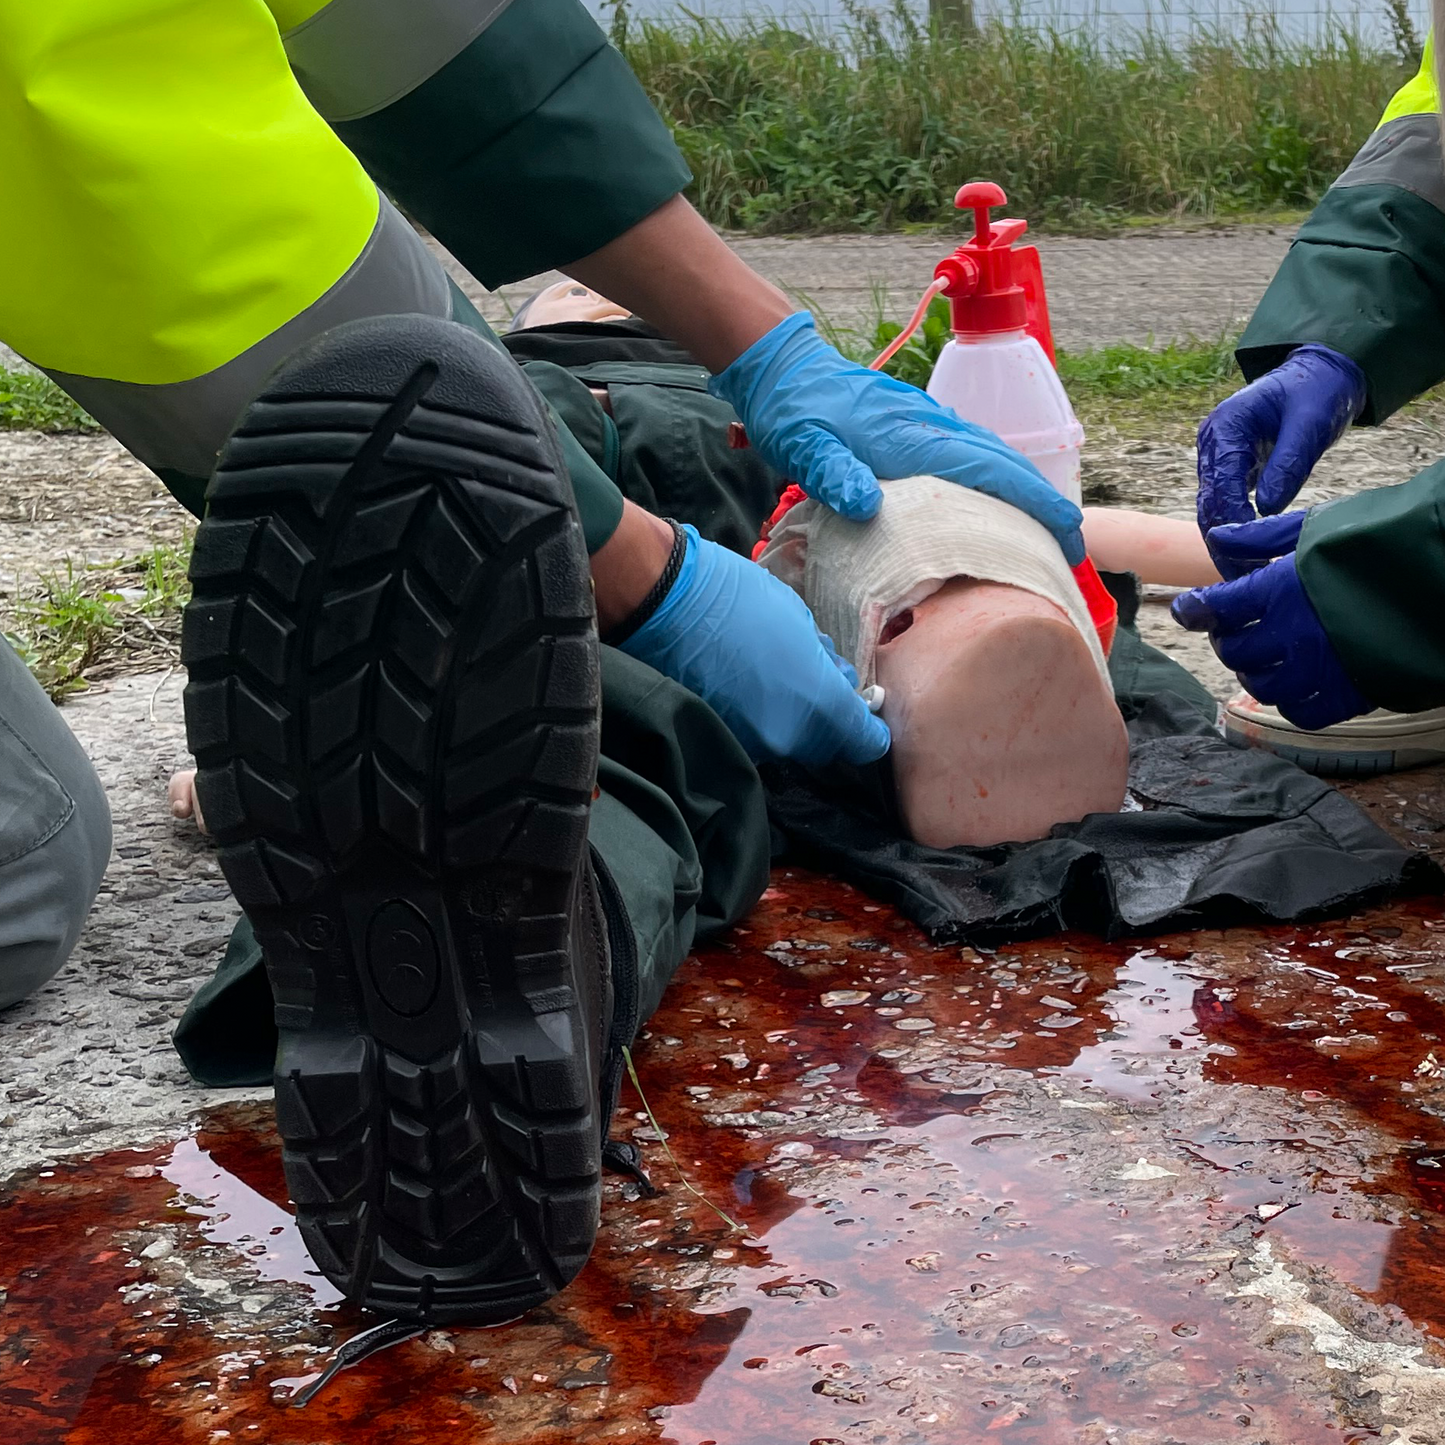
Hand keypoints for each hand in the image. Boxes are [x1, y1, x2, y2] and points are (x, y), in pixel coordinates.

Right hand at [618, 525, 889, 766]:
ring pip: (786, 742)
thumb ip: (824, 662)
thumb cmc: (736, 599)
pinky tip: (741, 686)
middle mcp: (786, 738)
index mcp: (817, 704)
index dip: (870, 730)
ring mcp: (748, 744)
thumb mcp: (798, 620)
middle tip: (816, 686)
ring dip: (787, 719)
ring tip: (770, 679)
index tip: (867, 715)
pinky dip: (754, 717)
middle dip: (827, 722)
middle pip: (824, 745)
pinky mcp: (717, 739)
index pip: (863, 742)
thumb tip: (836, 679)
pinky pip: (752, 736)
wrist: (663, 604)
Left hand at [709, 313, 1084, 564]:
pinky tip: (996, 498)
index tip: (1068, 533)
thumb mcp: (803, 447)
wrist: (784, 365)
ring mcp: (927, 422)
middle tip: (1070, 547)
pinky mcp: (918, 423)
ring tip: (1045, 530)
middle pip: (1005, 463)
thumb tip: (868, 505)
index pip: (991, 471)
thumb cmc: (792, 411)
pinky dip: (997, 475)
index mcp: (913, 439)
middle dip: (1044, 503)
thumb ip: (833, 475)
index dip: (1034, 503)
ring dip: (1025, 489)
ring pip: (992, 455)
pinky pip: (972, 450)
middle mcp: (932, 427)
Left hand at [1170, 511, 1371, 728]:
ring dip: (1255, 669)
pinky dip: (1291, 699)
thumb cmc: (1381, 542)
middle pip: (1235, 650)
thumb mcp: (1318, 527)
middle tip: (1238, 626)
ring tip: (1266, 653)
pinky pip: (1301, 712)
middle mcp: (1294, 633)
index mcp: (1281, 589)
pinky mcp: (1348, 694)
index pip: (1216, 608)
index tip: (1190, 609)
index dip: (1195, 610)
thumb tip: (1218, 539)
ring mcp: (1320, 668)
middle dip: (1229, 638)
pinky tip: (1296, 681)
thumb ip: (1262, 538)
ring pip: (1260, 684)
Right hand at [1196, 344, 1364, 555]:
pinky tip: (1246, 554)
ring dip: (1224, 540)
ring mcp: (1217, 455)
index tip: (1249, 555)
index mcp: (1224, 427)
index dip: (1232, 523)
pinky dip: (1232, 528)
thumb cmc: (1317, 392)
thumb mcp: (1309, 425)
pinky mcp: (1230, 466)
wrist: (1320, 372)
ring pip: (1211, 507)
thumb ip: (1288, 465)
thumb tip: (1267, 509)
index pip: (1221, 484)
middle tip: (1242, 577)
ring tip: (1243, 574)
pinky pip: (1224, 502)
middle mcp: (1212, 443)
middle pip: (1208, 502)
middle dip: (1222, 541)